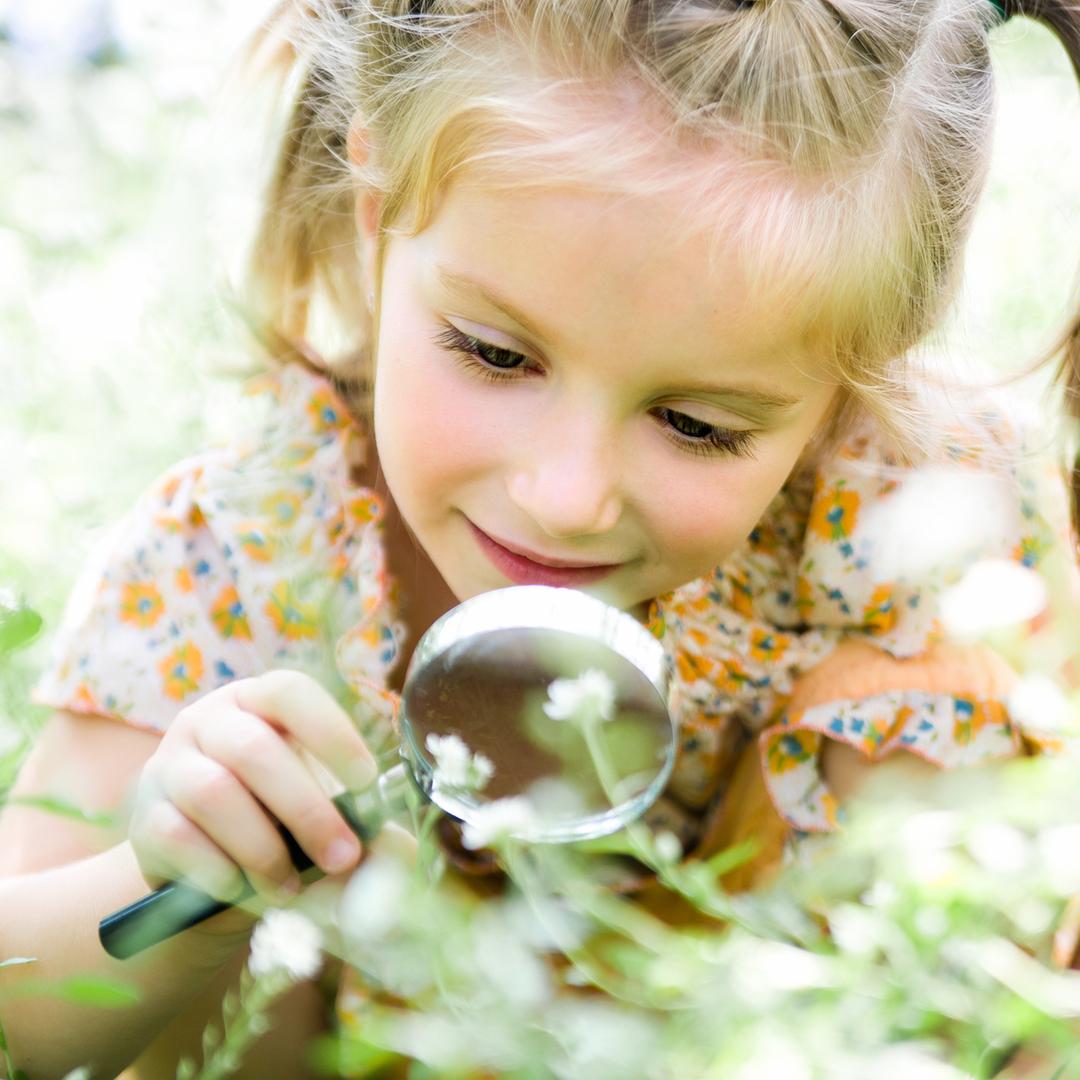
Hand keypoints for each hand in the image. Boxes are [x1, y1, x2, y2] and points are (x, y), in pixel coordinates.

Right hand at [129, 670, 377, 933]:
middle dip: (306, 809)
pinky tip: (244, 891)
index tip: (367, 782)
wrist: (201, 861)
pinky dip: (219, 869)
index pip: (290, 693)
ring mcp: (169, 765)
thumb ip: (356, 821)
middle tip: (343, 856)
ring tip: (292, 888)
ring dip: (262, 848)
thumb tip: (399, 852)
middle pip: (252, 749)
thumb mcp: (316, 804)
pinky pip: (178, 837)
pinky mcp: (144, 817)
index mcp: (258, 701)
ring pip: (213, 793)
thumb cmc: (274, 816)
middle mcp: (208, 720)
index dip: (330, 731)